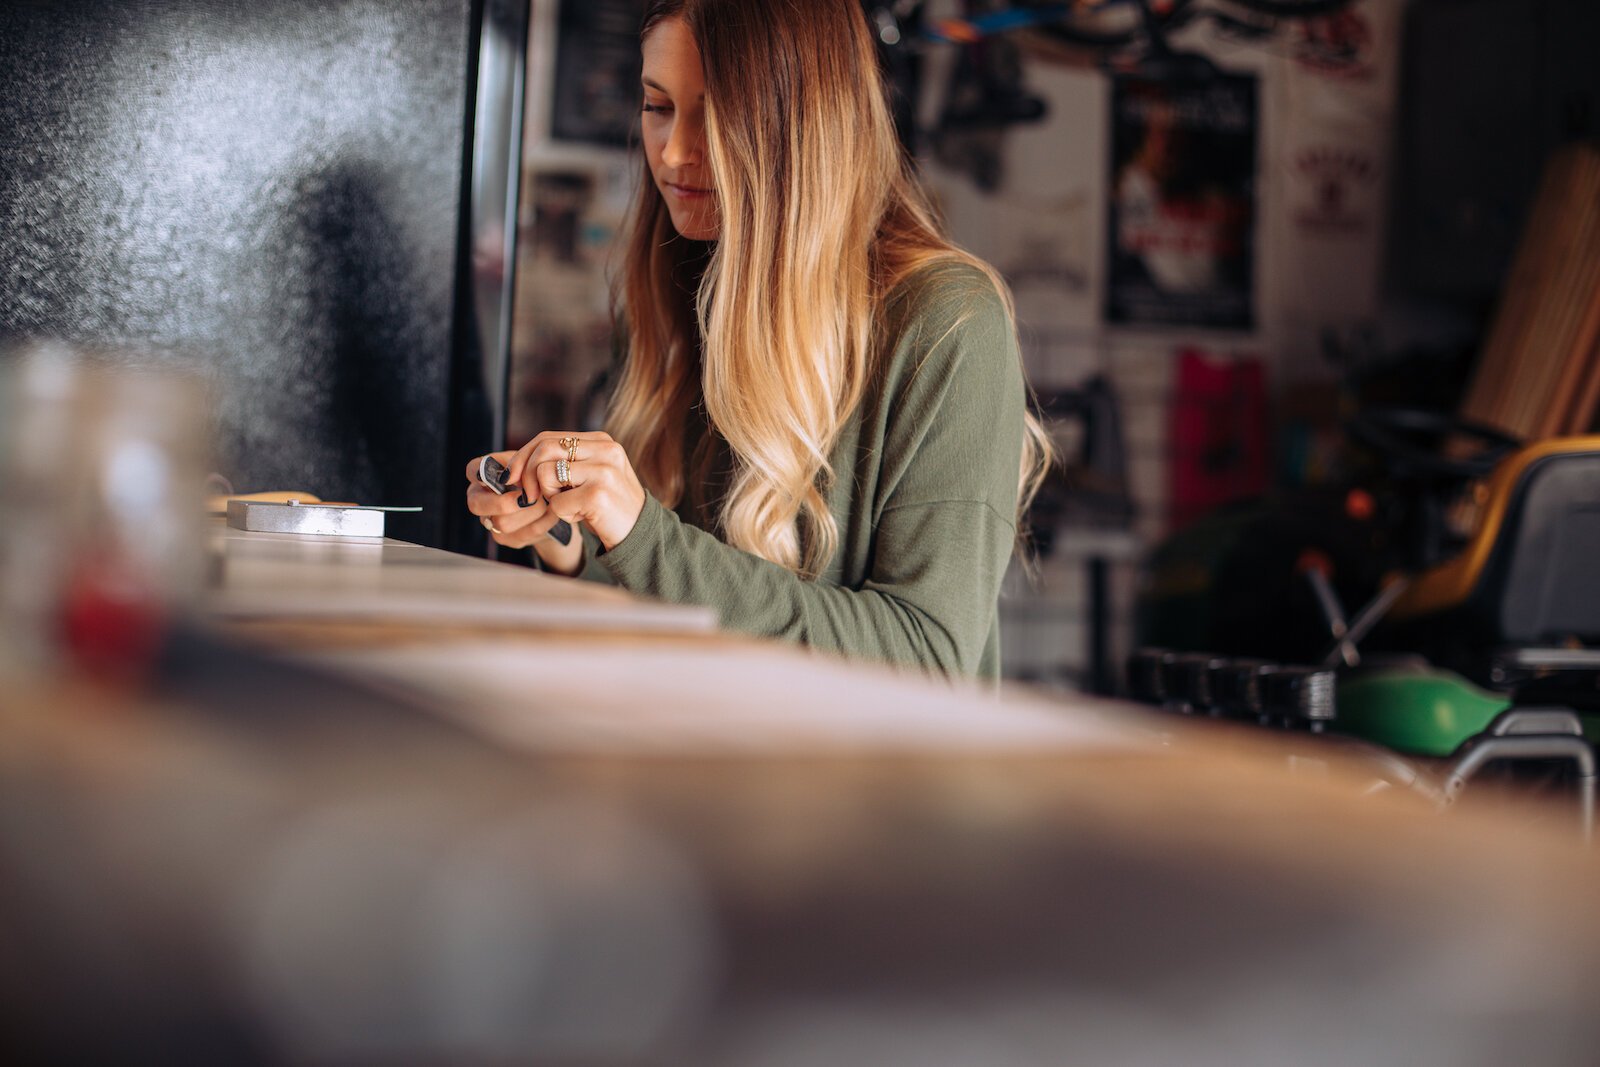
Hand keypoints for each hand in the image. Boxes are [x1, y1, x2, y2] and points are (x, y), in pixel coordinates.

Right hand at [463, 451, 583, 574]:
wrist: (557, 504)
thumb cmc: (541, 477)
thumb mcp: (534, 464)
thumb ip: (522, 464)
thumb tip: (509, 478)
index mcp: (484, 475)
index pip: (472, 470)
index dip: (482, 474)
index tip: (506, 477)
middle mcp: (480, 498)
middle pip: (476, 504)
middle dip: (504, 502)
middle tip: (528, 497)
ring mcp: (490, 520)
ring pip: (502, 523)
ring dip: (531, 512)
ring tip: (547, 503)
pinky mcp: (505, 538)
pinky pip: (521, 534)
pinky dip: (542, 523)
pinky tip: (551, 514)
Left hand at [507, 431, 646, 552]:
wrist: (640, 535)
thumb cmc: (608, 507)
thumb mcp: (590, 474)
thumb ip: (565, 461)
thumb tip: (517, 464)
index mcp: (602, 441)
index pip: (548, 437)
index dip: (523, 456)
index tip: (511, 477)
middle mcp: (606, 450)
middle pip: (544, 449)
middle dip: (527, 475)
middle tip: (531, 497)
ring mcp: (604, 471)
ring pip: (545, 473)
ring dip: (549, 496)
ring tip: (570, 505)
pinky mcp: (598, 495)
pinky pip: (556, 503)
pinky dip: (563, 515)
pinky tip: (583, 517)